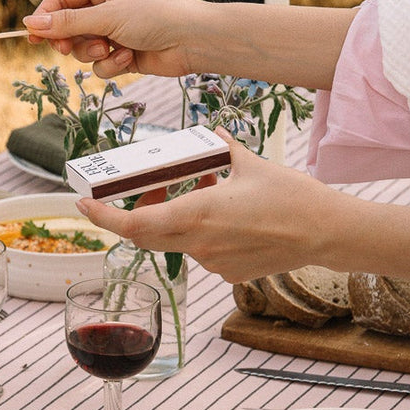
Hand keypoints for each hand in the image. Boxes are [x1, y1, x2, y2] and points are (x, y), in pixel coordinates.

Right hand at [23, 0, 205, 79]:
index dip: (45, 17)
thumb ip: (67, 23)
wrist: (194, 41)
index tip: (31, 36)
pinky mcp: (121, 51)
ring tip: (111, 49)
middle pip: (66, 25)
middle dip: (70, 39)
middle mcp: (106, 2)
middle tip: (64, 48)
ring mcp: (113, 28)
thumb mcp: (107, 16)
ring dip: (93, 53)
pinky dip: (111, 64)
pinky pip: (99, 63)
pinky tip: (130, 57)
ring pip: (80, 47)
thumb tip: (30, 24)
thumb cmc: (157, 16)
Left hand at [77, 131, 340, 281]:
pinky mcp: (228, 273)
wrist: (326, 233)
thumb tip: (211, 136)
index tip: (83, 205)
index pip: (133, 223)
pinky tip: (223, 214)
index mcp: (196, 215)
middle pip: (146, 236)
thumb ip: (222, 150)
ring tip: (200, 191)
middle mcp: (198, 244)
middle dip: (132, 215)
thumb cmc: (292, 197)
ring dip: (174, 219)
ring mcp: (213, 263)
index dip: (103, 216)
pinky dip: (200, 233)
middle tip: (132, 193)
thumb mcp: (250, 163)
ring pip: (176, 241)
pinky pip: (201, 252)